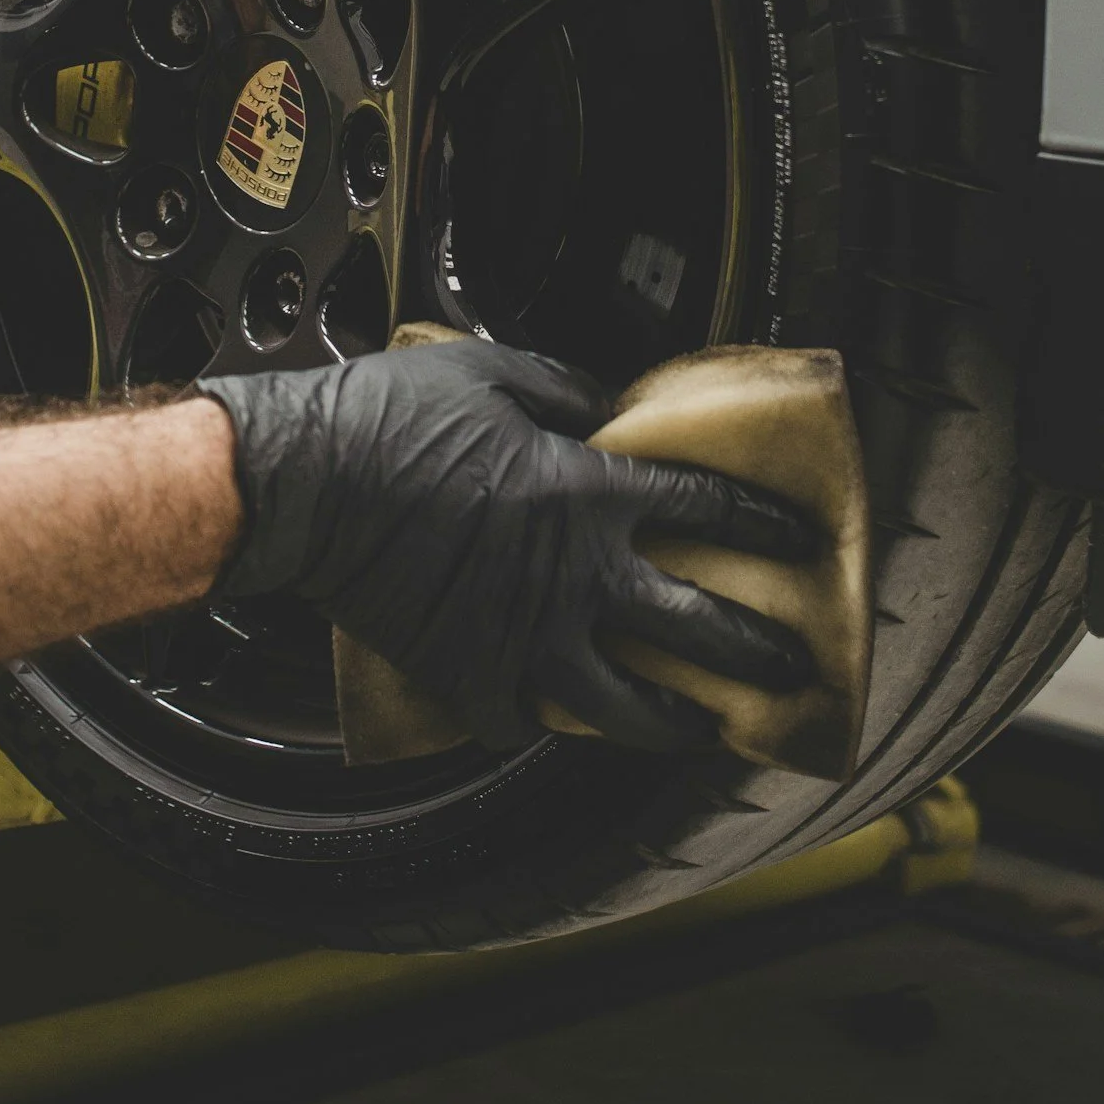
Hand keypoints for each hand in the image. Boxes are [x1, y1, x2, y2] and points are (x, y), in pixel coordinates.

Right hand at [198, 339, 816, 754]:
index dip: (763, 522)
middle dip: (758, 651)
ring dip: (677, 723)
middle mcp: (573, 576)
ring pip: (627, 708)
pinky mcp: (470, 680)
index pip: (705, 507)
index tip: (798, 539)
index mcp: (586, 493)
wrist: (305, 483)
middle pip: (696, 627)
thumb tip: (609, 409)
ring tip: (705, 730)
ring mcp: (525, 639)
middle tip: (792, 666)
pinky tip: (563, 724)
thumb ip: (567, 391)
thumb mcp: (493, 372)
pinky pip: (527, 722)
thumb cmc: (389, 418)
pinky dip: (548, 725)